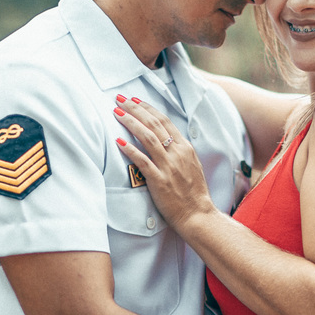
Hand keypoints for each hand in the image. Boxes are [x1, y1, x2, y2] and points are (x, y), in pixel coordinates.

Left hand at [113, 96, 216, 230]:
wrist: (197, 214)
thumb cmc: (193, 193)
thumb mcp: (191, 165)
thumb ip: (178, 151)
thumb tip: (165, 139)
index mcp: (184, 148)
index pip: (164, 121)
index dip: (147, 108)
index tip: (134, 100)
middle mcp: (177, 153)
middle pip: (154, 124)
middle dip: (135, 109)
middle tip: (120, 99)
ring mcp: (168, 166)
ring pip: (147, 137)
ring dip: (131, 122)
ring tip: (116, 113)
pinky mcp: (159, 180)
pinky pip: (142, 161)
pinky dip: (130, 149)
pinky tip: (119, 141)